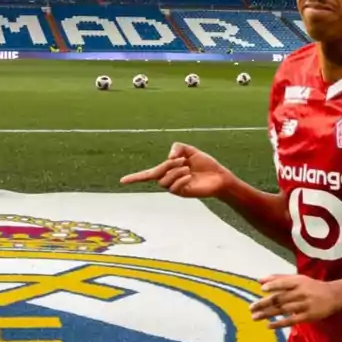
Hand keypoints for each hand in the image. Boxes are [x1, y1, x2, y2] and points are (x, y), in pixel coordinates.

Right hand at [119, 142, 234, 198]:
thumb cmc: (205, 164)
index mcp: (168, 170)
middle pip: (157, 174)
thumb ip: (178, 147)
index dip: (135, 178)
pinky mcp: (183, 193)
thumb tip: (169, 156)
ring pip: (164, 182)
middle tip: (182, 160)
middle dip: (167, 165)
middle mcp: (169, 180)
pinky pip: (174, 188)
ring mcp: (176, 188)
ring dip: (174, 172)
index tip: (122, 181)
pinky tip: (190, 176)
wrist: (219, 176)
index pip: (147, 175)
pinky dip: (181, 179)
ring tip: (187, 168)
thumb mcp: (190, 150)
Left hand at [250, 274, 341, 328]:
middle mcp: (301, 293)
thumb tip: (259, 280)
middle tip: (251, 308)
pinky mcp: (308, 316)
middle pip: (280, 298)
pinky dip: (280, 323)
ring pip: (284, 310)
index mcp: (298, 282)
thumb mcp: (298, 279)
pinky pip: (291, 320)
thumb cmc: (311, 286)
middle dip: (264, 303)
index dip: (274, 286)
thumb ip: (278, 278)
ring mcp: (305, 305)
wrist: (334, 296)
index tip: (262, 289)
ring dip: (268, 314)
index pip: (284, 283)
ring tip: (255, 317)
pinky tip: (269, 326)